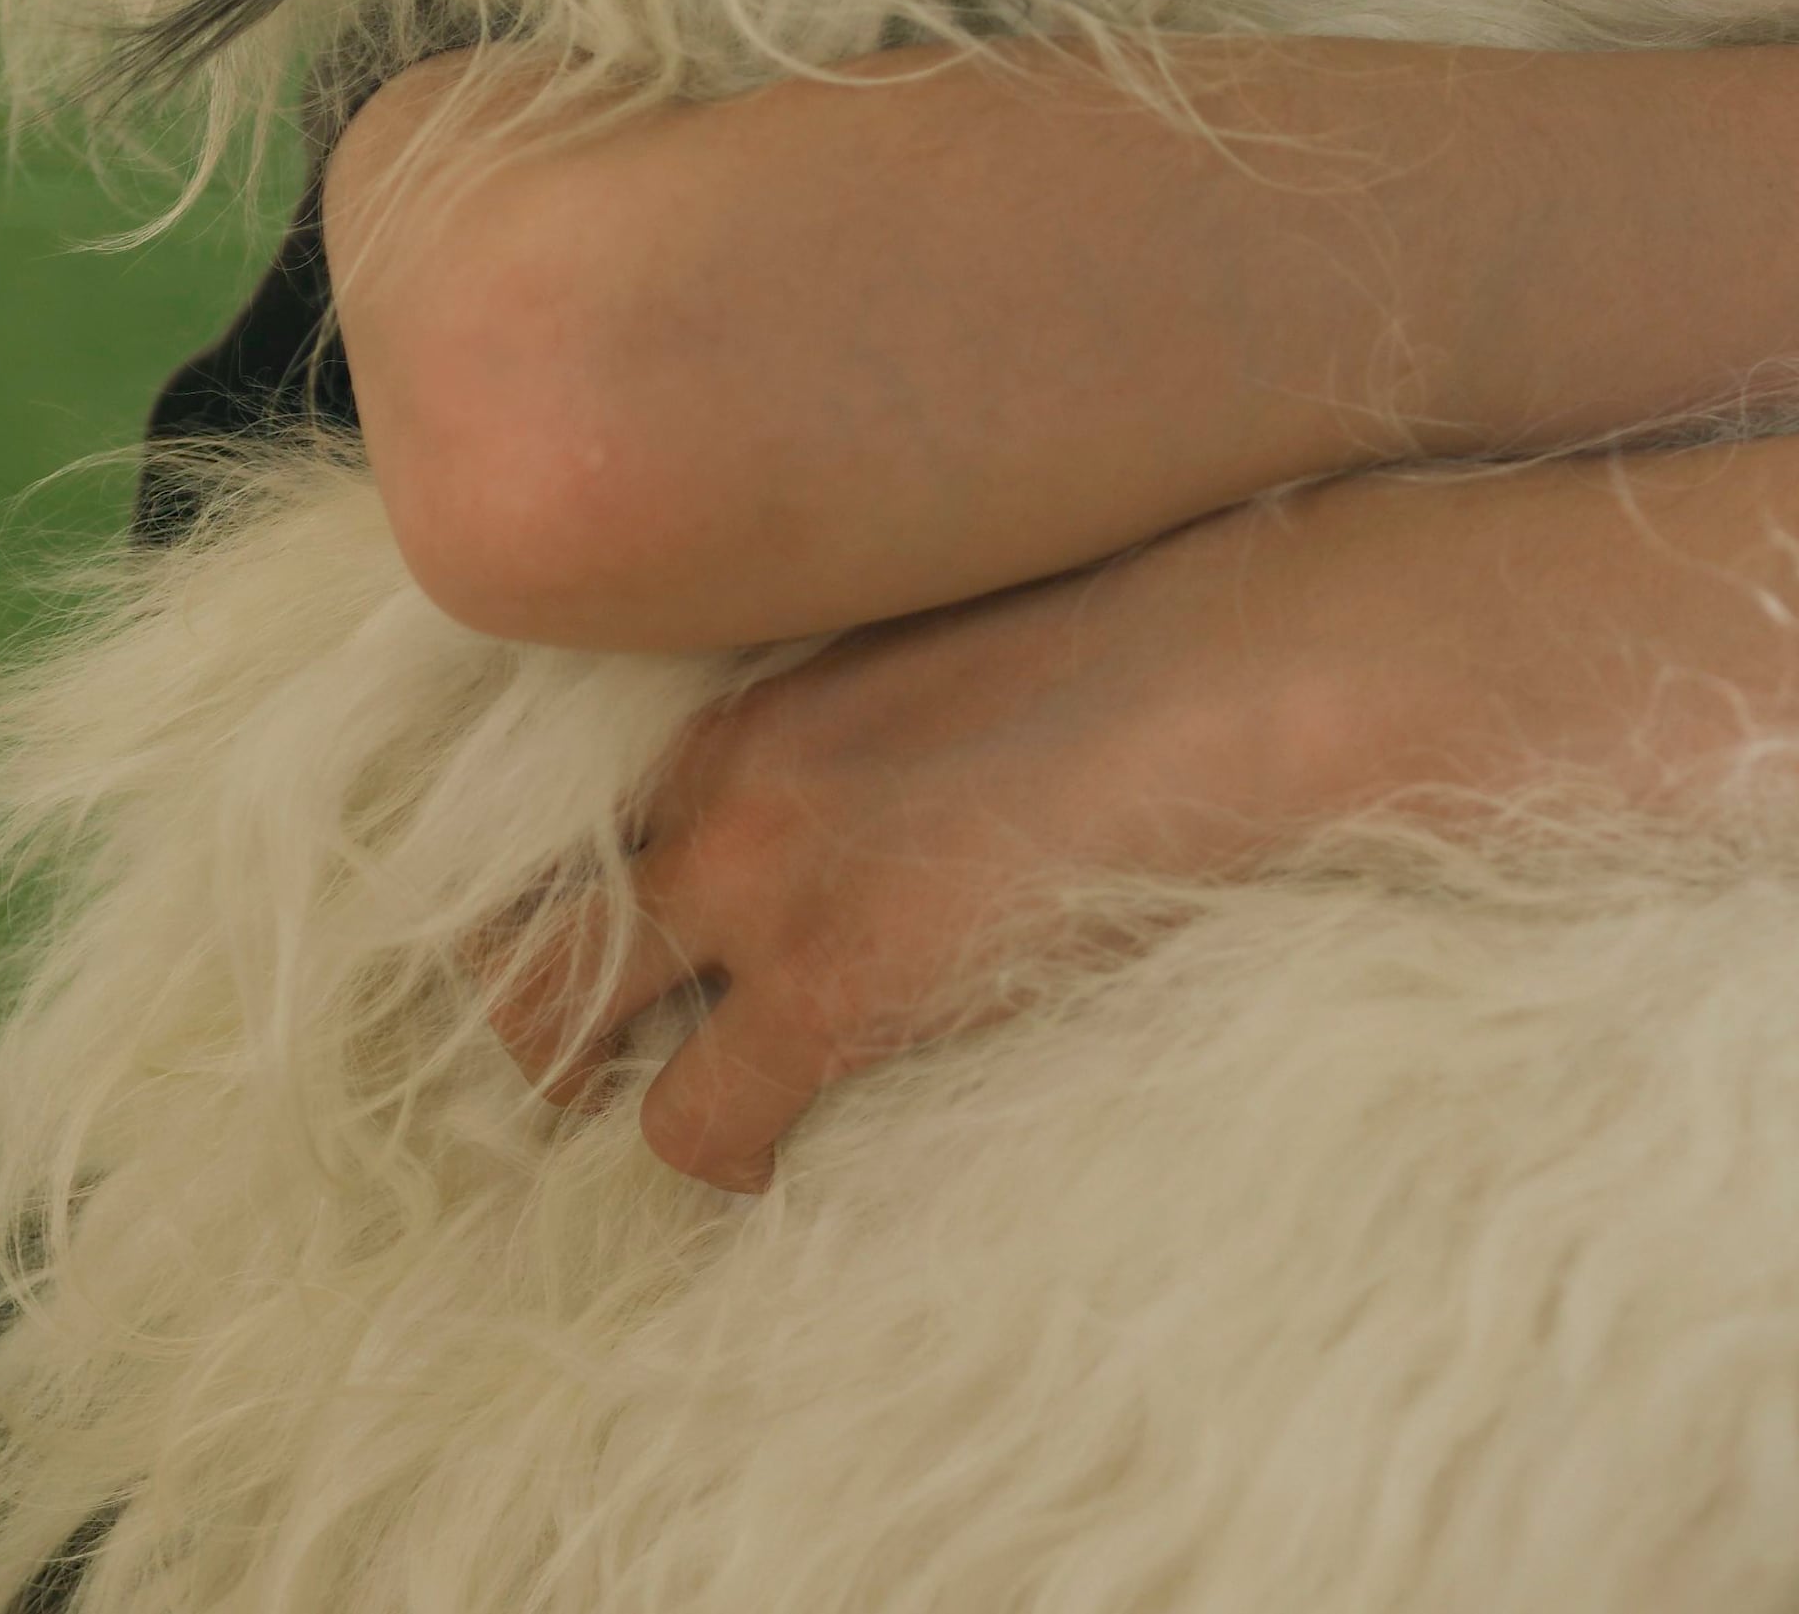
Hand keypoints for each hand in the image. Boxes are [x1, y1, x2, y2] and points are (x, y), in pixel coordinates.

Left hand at [479, 488, 1359, 1191]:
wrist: (1275, 669)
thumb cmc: (1185, 644)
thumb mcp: (983, 637)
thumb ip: (886, 713)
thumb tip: (898, 782)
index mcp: (765, 689)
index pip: (584, 821)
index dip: (581, 909)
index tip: (616, 963)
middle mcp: (727, 783)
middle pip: (524, 933)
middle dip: (538, 1016)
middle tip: (591, 1072)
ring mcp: (769, 887)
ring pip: (559, 1042)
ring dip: (616, 1091)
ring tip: (692, 1120)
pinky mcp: (836, 992)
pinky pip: (695, 1129)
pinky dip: (726, 1160)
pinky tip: (792, 1157)